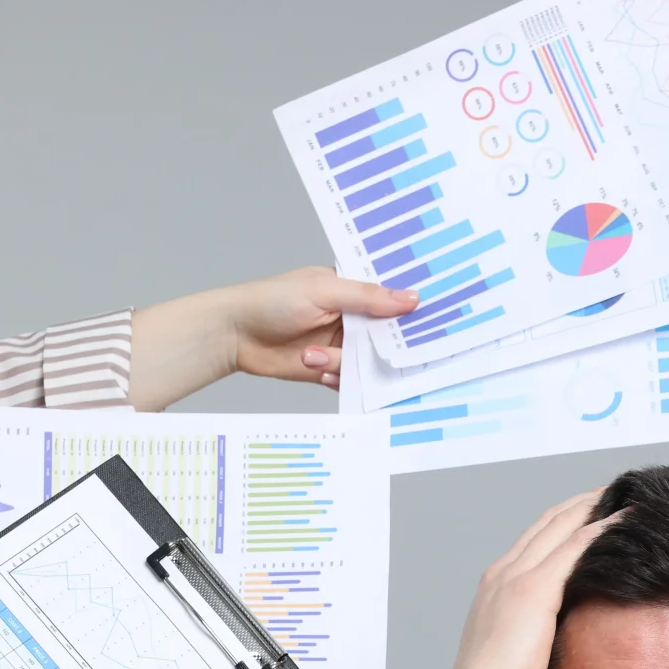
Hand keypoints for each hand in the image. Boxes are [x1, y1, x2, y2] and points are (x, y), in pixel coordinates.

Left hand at [128, 269, 419, 408]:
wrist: (233, 335)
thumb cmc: (271, 300)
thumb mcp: (323, 291)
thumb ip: (368, 297)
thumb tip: (412, 299)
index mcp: (353, 288)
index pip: (393, 296)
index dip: (413, 306)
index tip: (434, 315)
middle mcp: (352, 316)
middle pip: (388, 334)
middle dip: (387, 344)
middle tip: (386, 350)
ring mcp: (342, 344)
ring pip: (370, 361)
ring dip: (344, 362)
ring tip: (313, 355)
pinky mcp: (330, 368)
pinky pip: (351, 380)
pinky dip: (336, 377)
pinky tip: (315, 368)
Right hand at [414, 491, 611, 668]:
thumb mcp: (525, 662)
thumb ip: (544, 642)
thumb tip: (575, 647)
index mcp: (498, 590)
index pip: (538, 540)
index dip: (568, 520)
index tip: (598, 511)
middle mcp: (503, 574)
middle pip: (550, 522)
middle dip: (585, 503)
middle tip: (620, 491)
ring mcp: (514, 579)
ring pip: (562, 525)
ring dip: (597, 506)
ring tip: (630, 496)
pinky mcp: (531, 592)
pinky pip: (573, 547)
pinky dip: (601, 529)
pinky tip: (626, 519)